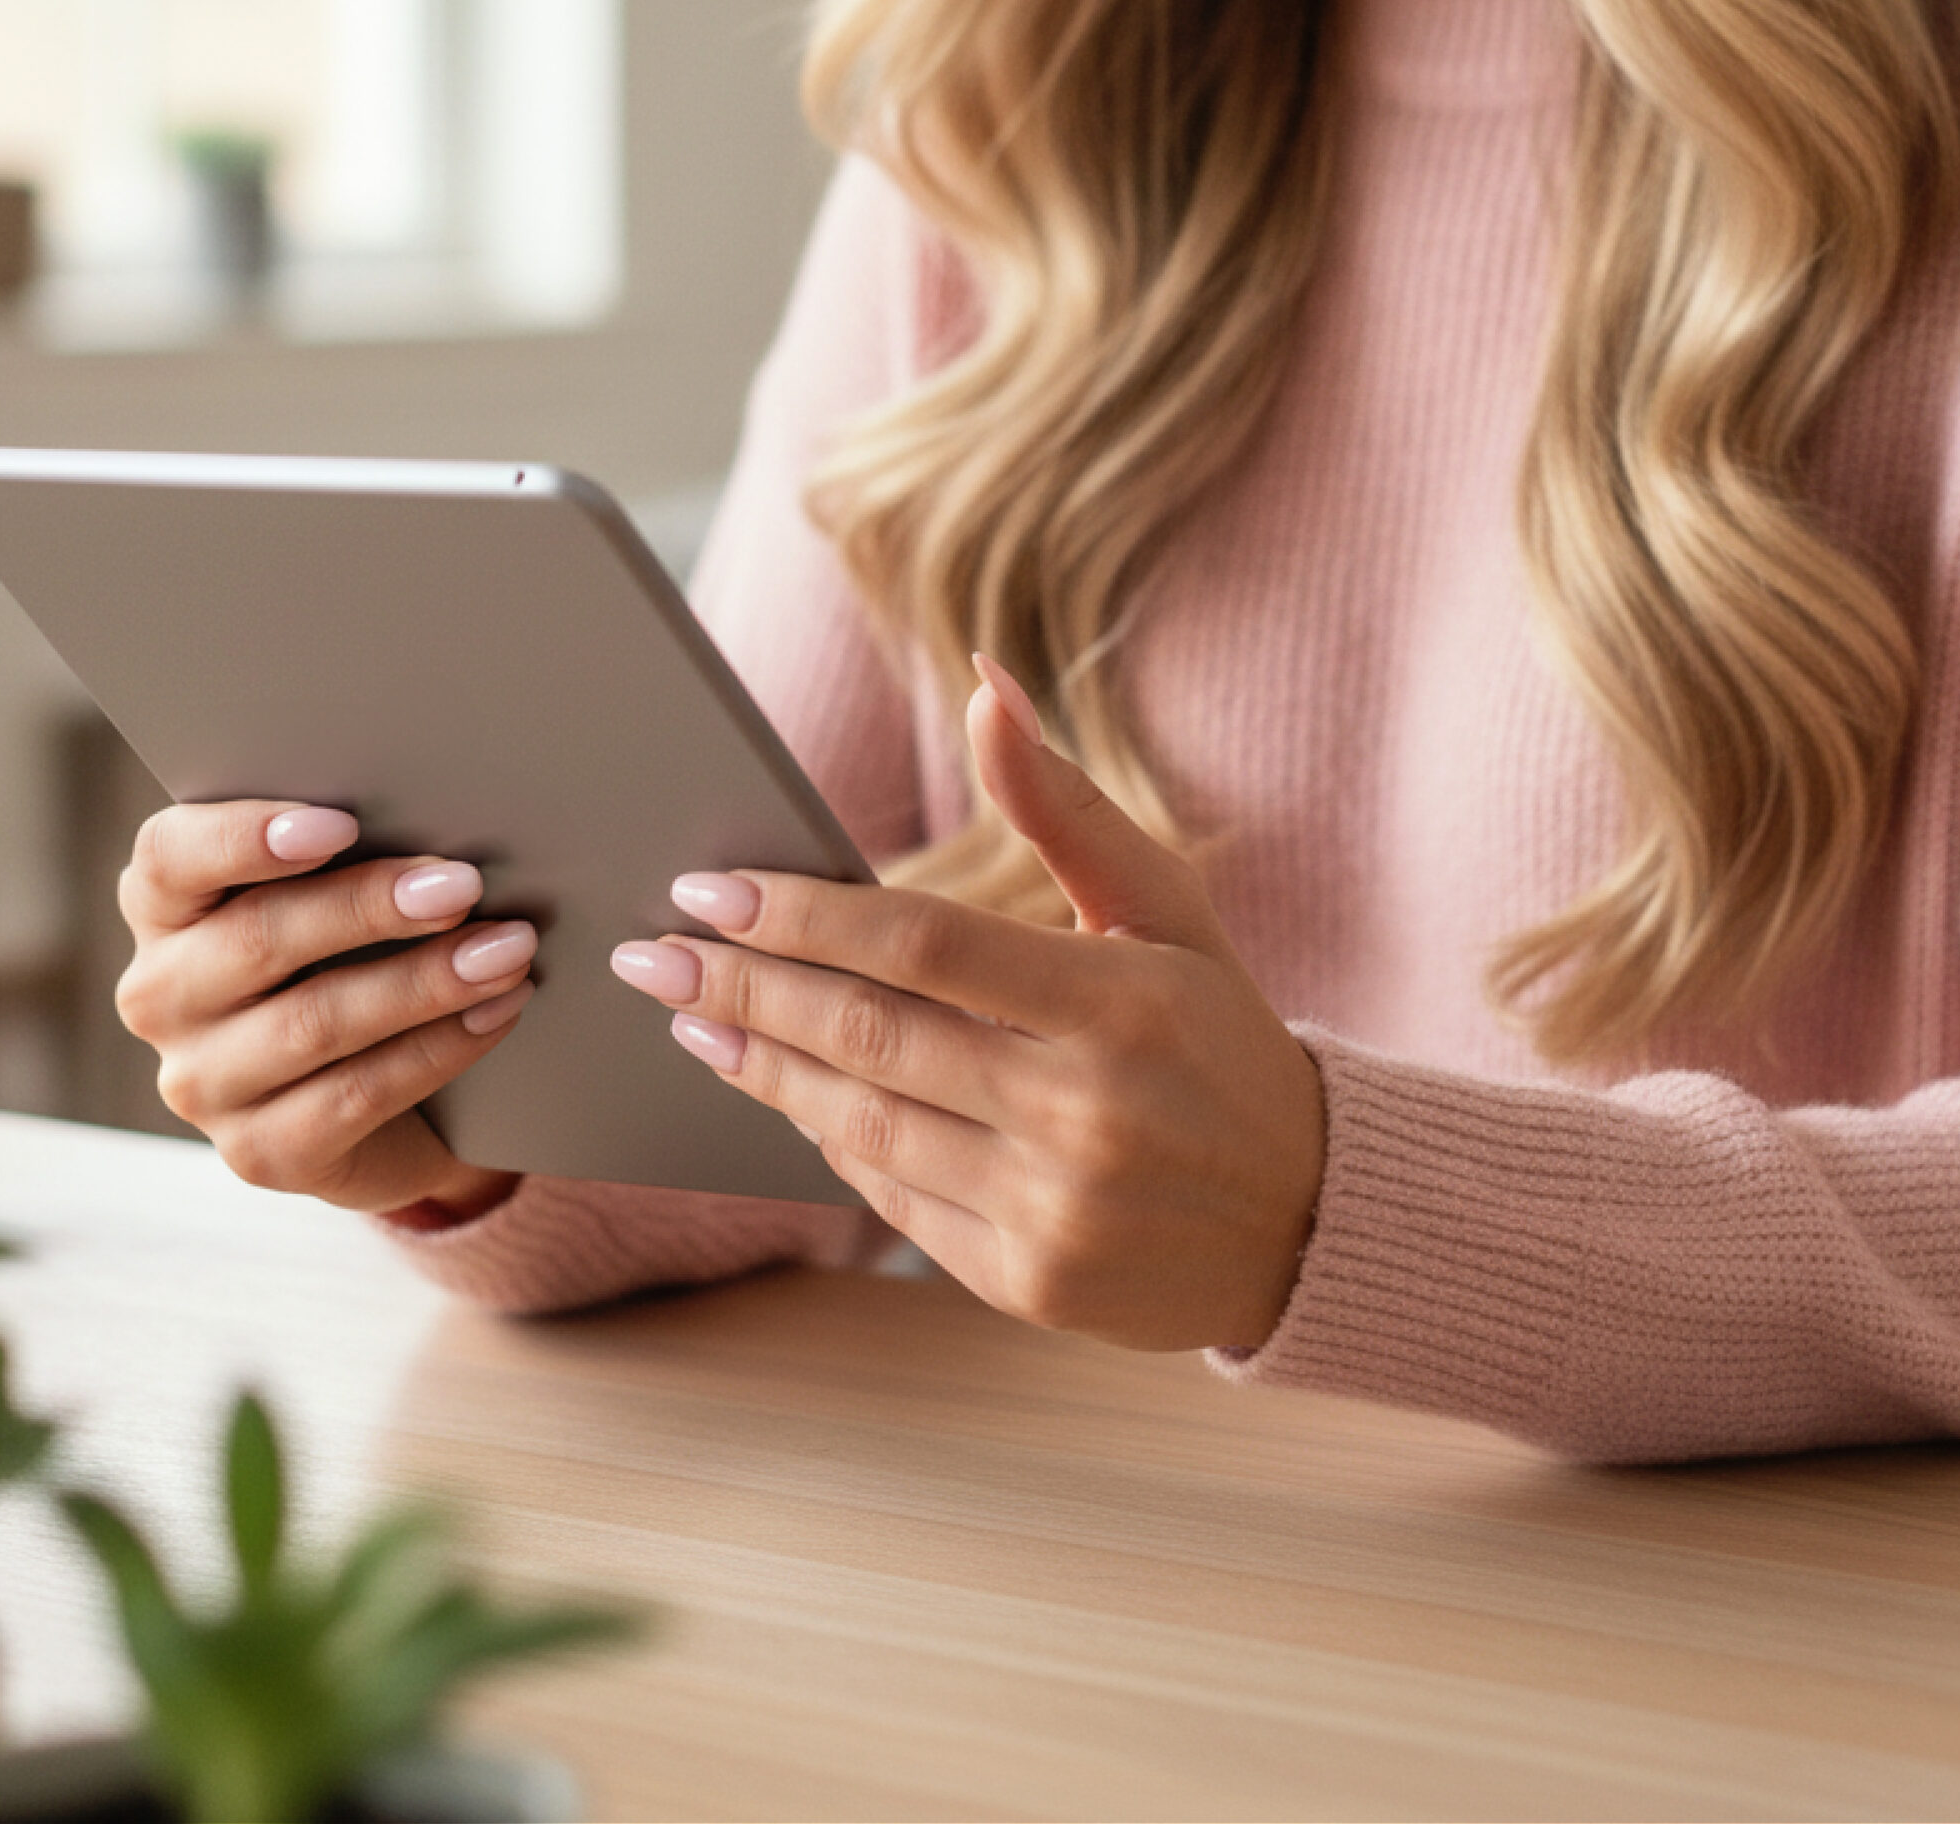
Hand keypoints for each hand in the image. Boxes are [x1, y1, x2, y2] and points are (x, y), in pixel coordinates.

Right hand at [114, 801, 528, 1223]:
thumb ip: (355, 854)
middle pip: (257, 938)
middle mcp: (162, 995)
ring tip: (507, 950)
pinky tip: (497, 1013)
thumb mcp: (341, 895)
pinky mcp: (259, 1152)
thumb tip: (440, 811)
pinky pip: (355, 1096)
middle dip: (370, 906)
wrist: (387, 1101)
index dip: (245, 836)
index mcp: (166, 906)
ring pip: (313, 1023)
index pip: (172, 857)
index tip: (340, 822)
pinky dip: (438, 1048)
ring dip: (424, 982)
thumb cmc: (361, 955)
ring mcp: (202, 1083)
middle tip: (464, 885)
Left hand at [610, 657, 1325, 1349]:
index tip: (711, 889)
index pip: (923, 949)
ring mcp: (1054, 1209)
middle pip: (871, 1038)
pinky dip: (829, 1137)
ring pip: (865, 1126)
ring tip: (693, 1019)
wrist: (1304, 1216)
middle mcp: (1085, 1114)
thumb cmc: (1220, 1033)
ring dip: (764, 1067)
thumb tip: (982, 677)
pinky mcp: (1029, 1282)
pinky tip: (783, 1087)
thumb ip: (1064, 800)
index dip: (803, 917)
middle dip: (745, 991)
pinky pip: (895, 1198)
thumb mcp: (1167, 905)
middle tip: (655, 956)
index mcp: (1120, 1006)